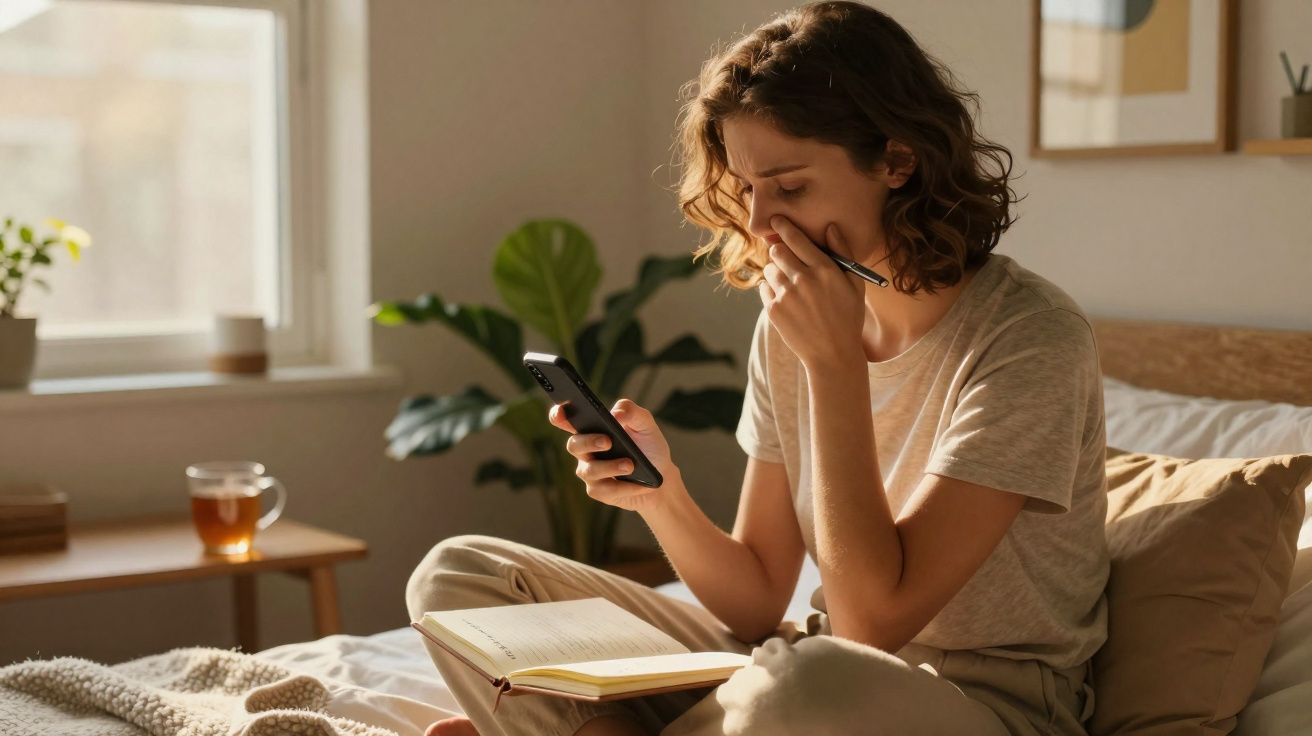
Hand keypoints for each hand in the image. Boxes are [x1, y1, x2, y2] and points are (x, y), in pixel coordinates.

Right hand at [547, 398, 682, 512]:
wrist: (661, 478)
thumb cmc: (648, 447)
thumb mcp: (645, 424)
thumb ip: (632, 412)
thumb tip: (616, 414)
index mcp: (592, 428)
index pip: (566, 420)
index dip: (558, 415)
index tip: (561, 412)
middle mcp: (585, 450)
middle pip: (574, 445)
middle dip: (589, 442)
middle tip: (608, 441)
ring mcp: (589, 471)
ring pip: (589, 470)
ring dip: (610, 467)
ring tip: (630, 465)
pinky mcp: (598, 491)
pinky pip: (604, 489)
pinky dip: (624, 486)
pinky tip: (640, 484)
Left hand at [759, 215, 866, 369]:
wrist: (833, 355)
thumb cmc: (848, 318)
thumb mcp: (855, 285)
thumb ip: (843, 253)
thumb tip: (830, 226)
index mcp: (825, 270)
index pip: (797, 239)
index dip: (783, 227)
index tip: (775, 220)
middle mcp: (804, 280)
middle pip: (777, 251)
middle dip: (780, 252)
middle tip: (787, 261)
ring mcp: (787, 295)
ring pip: (769, 269)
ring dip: (776, 272)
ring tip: (791, 287)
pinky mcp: (774, 310)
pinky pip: (764, 288)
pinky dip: (771, 290)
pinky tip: (787, 301)